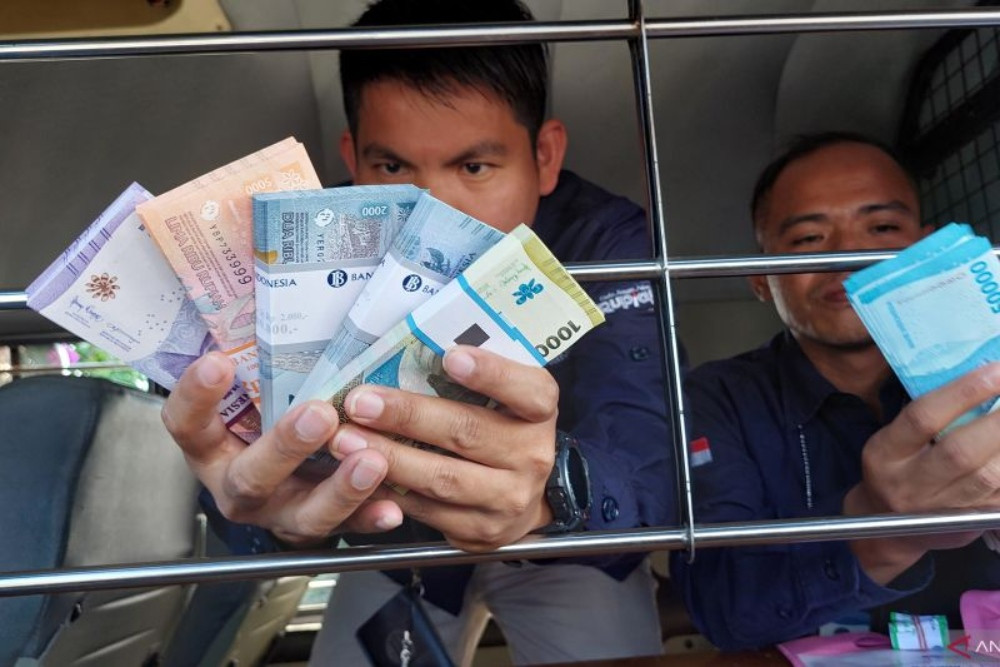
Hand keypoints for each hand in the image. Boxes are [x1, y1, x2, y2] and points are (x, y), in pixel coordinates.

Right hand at [162, 352, 402, 545]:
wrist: (280, 485)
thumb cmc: (264, 419)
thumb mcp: (250, 395)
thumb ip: (256, 362)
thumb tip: (270, 282)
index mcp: (212, 448)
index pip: (187, 424)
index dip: (196, 397)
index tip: (217, 362)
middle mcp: (239, 485)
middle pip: (251, 475)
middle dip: (286, 446)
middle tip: (319, 414)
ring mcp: (280, 513)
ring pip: (303, 512)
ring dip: (339, 489)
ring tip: (371, 461)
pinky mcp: (318, 530)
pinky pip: (346, 530)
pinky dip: (370, 518)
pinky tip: (392, 507)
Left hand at [329, 345, 558, 551]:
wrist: (521, 495)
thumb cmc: (500, 429)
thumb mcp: (503, 396)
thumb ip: (473, 376)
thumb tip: (408, 348)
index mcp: (539, 411)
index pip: (527, 390)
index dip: (490, 374)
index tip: (450, 358)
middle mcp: (531, 456)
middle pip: (467, 432)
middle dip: (407, 416)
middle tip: (361, 402)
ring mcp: (508, 499)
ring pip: (443, 478)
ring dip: (388, 458)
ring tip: (346, 441)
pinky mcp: (481, 531)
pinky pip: (428, 511)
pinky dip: (389, 492)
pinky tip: (358, 475)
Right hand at [845, 362, 999, 582]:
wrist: (886, 530)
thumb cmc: (893, 470)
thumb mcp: (893, 441)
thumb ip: (928, 418)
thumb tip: (981, 379)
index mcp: (886, 454)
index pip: (923, 418)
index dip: (963, 392)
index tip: (995, 368)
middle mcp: (911, 483)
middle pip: (961, 451)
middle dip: (999, 419)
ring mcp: (942, 509)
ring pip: (989, 477)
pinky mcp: (970, 523)